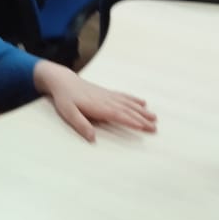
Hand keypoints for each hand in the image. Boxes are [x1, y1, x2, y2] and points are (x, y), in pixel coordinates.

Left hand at [32, 61, 156, 142]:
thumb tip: (93, 138)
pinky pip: (124, 96)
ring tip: (154, 117)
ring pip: (128, 103)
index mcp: (98, 106)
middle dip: (141, 119)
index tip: (143, 127)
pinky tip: (142, 103)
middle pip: (127, 110)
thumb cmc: (65, 99)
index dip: (131, 121)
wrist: (63, 81)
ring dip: (141, 111)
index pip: (118, 115)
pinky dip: (134, 99)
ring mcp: (108, 95)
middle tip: (155, 127)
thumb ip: (81, 124)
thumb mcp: (68, 113)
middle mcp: (106, 100)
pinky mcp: (107, 93)